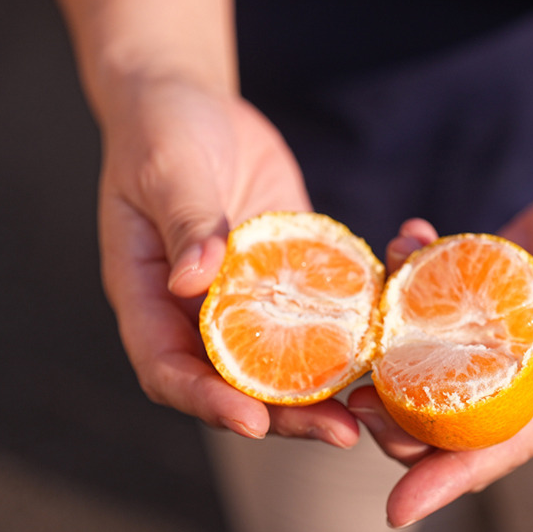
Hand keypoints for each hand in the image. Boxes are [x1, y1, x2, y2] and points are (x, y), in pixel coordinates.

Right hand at [96, 78, 360, 447]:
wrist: (190, 99)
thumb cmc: (160, 129)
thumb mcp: (167, 170)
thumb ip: (185, 222)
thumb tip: (194, 281)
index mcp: (146, 297)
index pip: (168, 371)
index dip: (207, 403)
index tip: (252, 420)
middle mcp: (193, 311)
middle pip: (234, 383)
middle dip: (284, 414)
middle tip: (339, 432)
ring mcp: (242, 296)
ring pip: (280, 361)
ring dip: (322, 390)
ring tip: (370, 411)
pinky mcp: (283, 273)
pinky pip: (316, 314)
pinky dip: (347, 335)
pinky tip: (387, 346)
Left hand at [348, 174, 532, 525]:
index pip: (507, 444)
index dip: (453, 478)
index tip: (399, 508)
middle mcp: (526, 374)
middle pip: (453, 423)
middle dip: (398, 426)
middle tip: (355, 402)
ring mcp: (497, 338)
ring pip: (431, 371)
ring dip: (390, 357)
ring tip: (363, 331)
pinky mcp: (480, 299)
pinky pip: (432, 304)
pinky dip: (409, 277)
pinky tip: (405, 239)